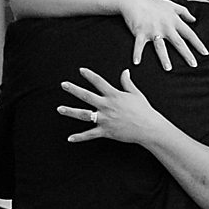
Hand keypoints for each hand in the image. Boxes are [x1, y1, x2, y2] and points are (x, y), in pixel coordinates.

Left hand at [57, 68, 171, 146]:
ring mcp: (105, 119)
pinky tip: (70, 138)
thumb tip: (125, 71)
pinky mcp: (105, 131)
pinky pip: (90, 134)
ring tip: (60, 109)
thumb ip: (127, 82)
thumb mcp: (136, 94)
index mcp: (114, 95)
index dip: (89, 75)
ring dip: (71, 111)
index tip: (80, 70)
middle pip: (86, 96)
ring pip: (84, 114)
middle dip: (74, 89)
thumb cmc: (144, 111)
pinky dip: (80, 137)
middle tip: (64, 85)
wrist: (148, 127)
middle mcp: (107, 105)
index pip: (99, 82)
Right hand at [119, 0, 206, 70]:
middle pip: (178, 42)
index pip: (189, 34)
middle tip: (193, 64)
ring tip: (168, 69)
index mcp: (174, 21)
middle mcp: (165, 27)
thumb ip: (184, 12)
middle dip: (186, 54)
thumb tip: (194, 19)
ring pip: (160, 46)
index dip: (198, 44)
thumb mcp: (171, 5)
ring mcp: (153, 30)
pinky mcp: (140, 33)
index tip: (205, 53)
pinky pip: (139, 45)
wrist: (135, 1)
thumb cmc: (154, 4)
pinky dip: (136, 53)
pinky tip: (136, 62)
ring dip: (164, 58)